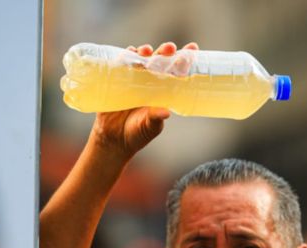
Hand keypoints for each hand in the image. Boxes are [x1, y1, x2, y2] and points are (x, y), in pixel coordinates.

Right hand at [89, 42, 198, 160]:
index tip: (193, 49)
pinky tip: (129, 52)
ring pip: (140, 59)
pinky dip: (124, 56)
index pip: (175, 72)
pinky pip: (120, 64)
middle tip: (170, 48)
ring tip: (147, 51)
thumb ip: (156, 118)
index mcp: (162, 91)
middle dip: (165, 51)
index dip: (183, 59)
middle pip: (159, 61)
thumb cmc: (137, 134)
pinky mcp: (116, 80)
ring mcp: (132, 80)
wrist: (113, 140)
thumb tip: (165, 112)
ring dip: (145, 51)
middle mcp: (149, 82)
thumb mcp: (148, 127)